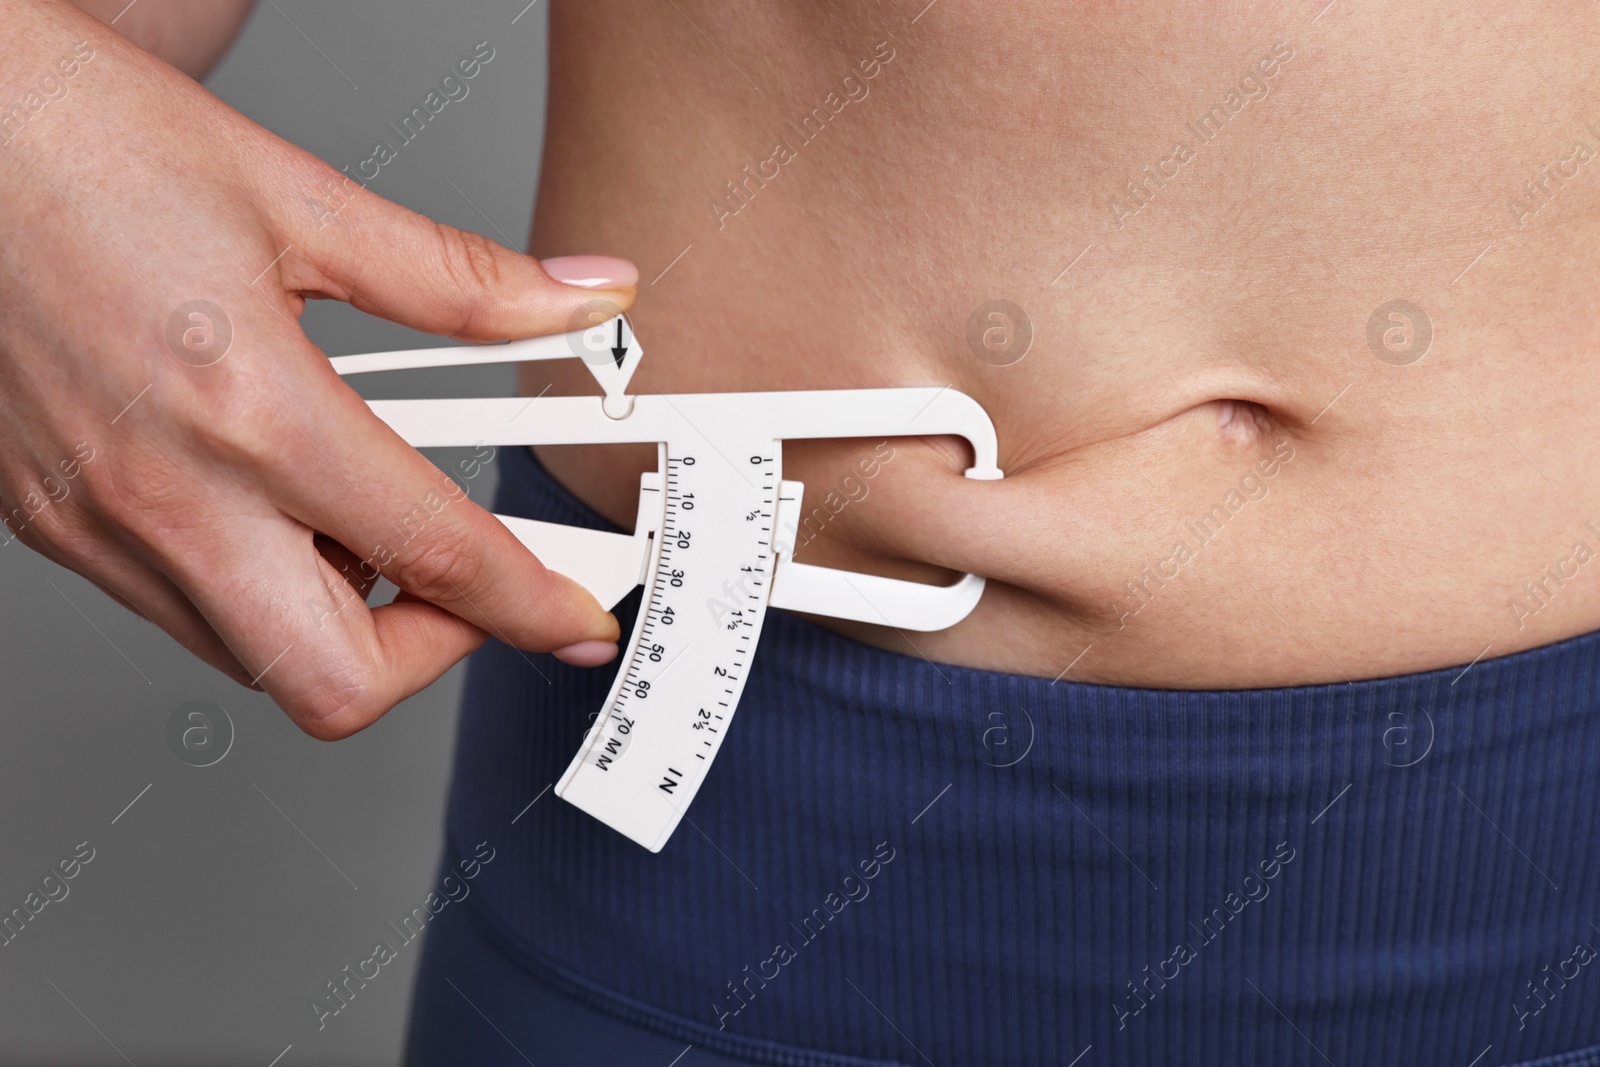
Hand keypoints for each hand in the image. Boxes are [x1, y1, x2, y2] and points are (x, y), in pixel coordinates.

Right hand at [0, 1, 636, 738]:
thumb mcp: (302, 200)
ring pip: (253, 656)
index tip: (575, 619)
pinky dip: (257, 583)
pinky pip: (182, 608)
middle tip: (468, 581)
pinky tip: (274, 493)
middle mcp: (164, 495)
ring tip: (362, 505)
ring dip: (340, 616)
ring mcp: (96, 526)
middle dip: (431, 652)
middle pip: (335, 684)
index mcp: (249, 409)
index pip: (433, 559)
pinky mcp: (51, 526)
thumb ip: (461, 282)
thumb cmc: (82, 142)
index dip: (531, 605)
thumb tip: (582, 299)